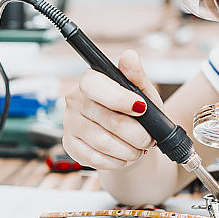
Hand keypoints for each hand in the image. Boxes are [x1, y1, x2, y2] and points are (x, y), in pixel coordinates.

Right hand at [62, 49, 160, 170]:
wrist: (128, 140)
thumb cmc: (136, 113)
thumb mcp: (144, 93)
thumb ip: (137, 76)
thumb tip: (129, 56)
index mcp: (90, 81)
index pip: (95, 85)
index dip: (119, 98)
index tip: (141, 108)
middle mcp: (75, 100)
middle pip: (107, 119)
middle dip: (136, 133)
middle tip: (148, 138)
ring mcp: (69, 124)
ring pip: (103, 142)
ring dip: (129, 149)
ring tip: (138, 148)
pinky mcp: (70, 146)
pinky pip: (96, 158)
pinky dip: (117, 161)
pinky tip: (124, 156)